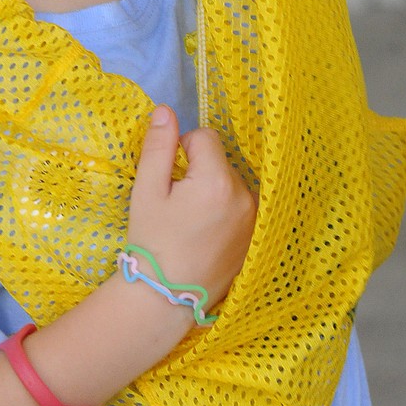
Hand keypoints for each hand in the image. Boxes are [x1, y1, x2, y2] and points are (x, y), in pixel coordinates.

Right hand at [126, 105, 256, 308]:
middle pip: (220, 161)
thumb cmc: (152, 240)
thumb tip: (165, 109)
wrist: (166, 297)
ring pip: (231, 182)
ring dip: (213, 190)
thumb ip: (158, 146)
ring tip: (193, 222)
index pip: (205, 137)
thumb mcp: (147, 190)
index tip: (169, 179)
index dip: (182, 151)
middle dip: (199, 172)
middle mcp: (245, 196)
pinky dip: (225, 210)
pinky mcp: (257, 235)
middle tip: (178, 205)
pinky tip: (208, 234)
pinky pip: (242, 205)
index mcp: (218, 181)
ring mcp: (255, 218)